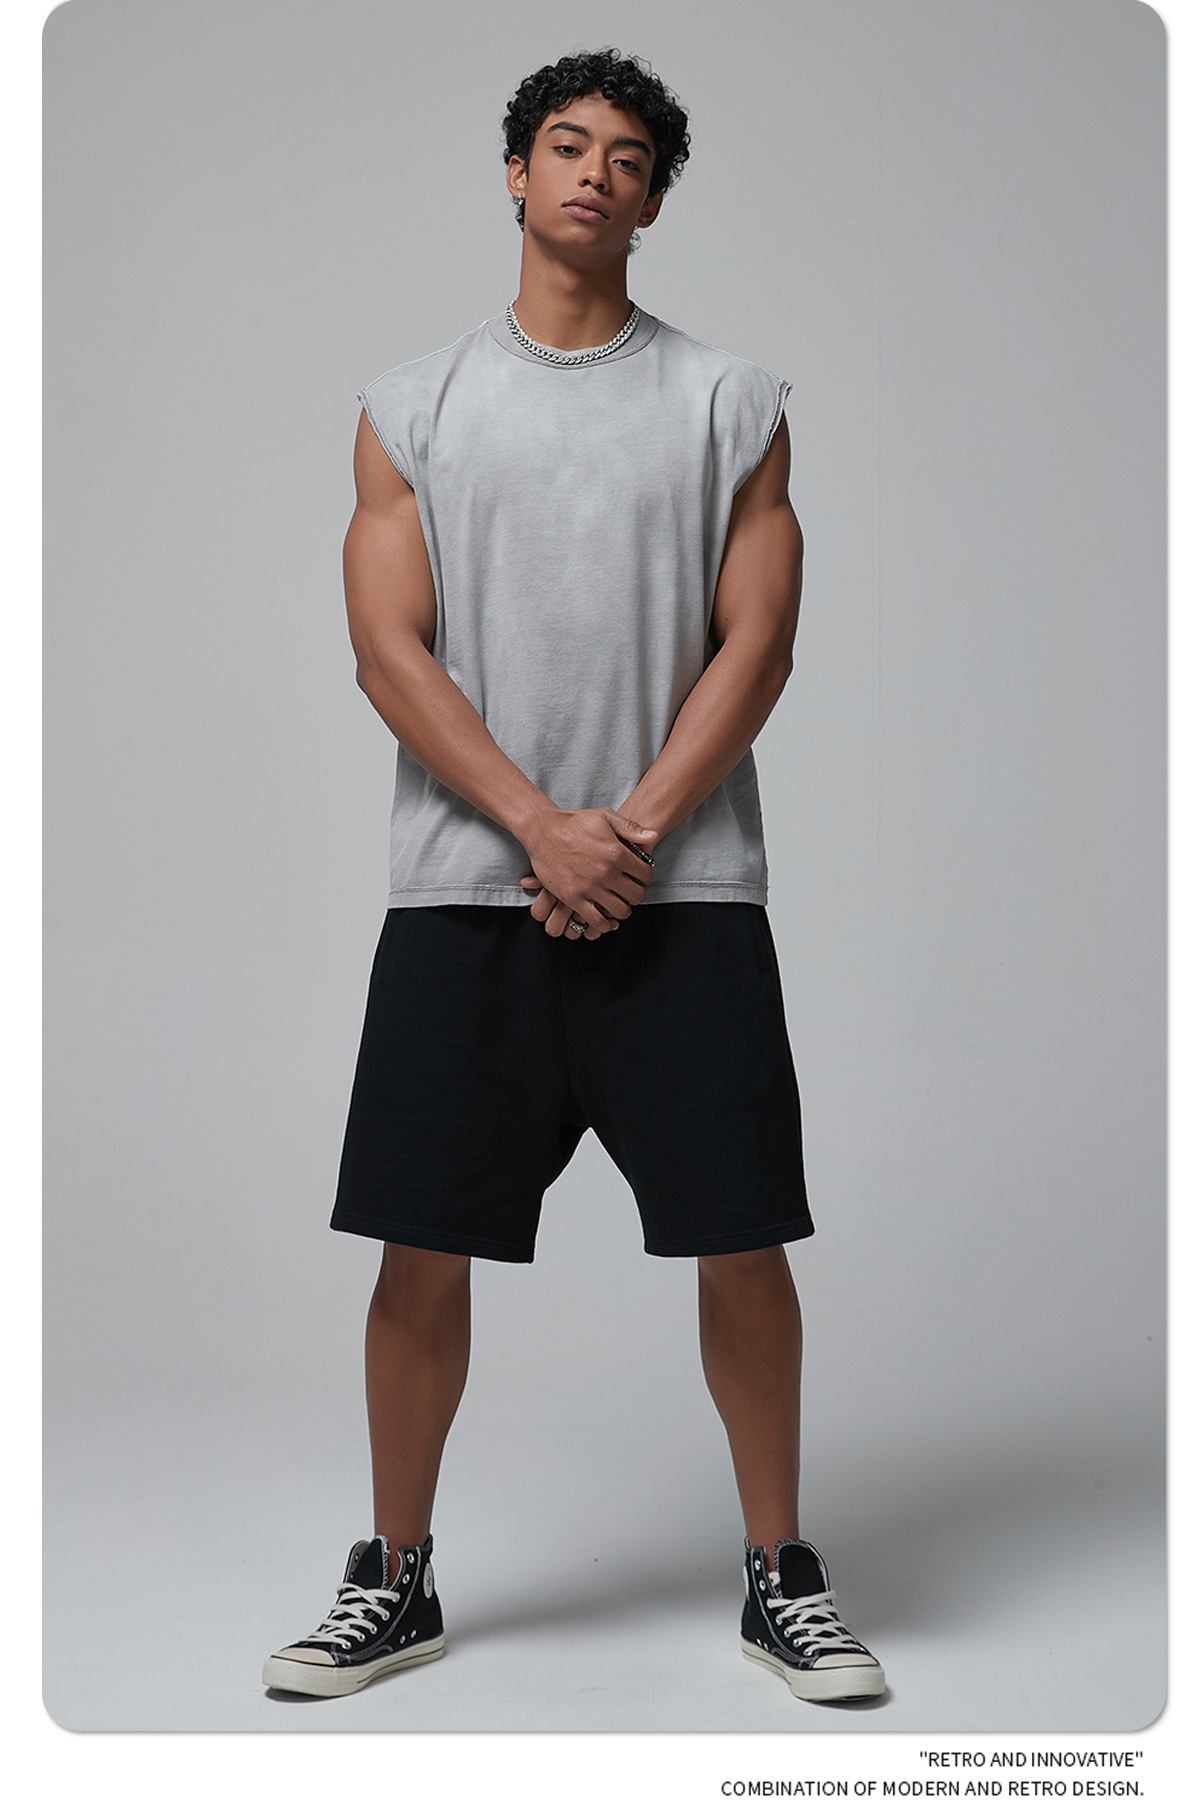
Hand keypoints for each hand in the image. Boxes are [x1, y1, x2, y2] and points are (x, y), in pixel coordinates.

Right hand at [519, 807, 658, 938]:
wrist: (543, 830)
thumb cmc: (574, 822)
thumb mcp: (605, 816)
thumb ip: (631, 828)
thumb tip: (653, 837)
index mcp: (617, 853)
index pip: (646, 875)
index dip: (646, 877)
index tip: (640, 877)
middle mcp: (606, 872)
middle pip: (636, 895)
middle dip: (636, 894)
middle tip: (630, 891)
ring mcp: (589, 887)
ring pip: (619, 911)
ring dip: (623, 910)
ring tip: (619, 903)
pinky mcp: (573, 898)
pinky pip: (596, 921)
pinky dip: (604, 924)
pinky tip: (605, 918)